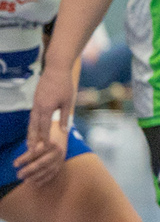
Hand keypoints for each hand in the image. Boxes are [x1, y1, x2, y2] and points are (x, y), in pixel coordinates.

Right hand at [19, 69, 77, 189]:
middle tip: (30, 152)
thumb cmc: (64, 85)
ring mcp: (35, 104)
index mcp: (46, 108)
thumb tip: (63, 131)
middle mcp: (38, 107)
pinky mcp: (35, 101)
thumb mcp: (68, 101)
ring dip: (30, 134)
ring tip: (29, 144)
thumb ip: (64, 117)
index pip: (44, 127)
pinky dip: (32, 125)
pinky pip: (32, 116)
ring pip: (31, 122)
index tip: (43, 149)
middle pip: (33, 127)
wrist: (55, 69)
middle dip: (32, 140)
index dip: (44, 139)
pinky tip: (33, 131)